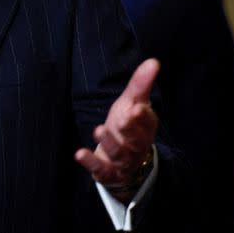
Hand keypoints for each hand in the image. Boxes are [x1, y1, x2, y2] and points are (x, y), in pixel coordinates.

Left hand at [75, 58, 158, 200]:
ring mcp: (123, 161)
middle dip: (129, 129)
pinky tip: (79, 153)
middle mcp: (137, 145)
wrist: (125, 161)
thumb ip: (141, 84)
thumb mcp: (133, 103)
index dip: (142, 115)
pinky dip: (91, 163)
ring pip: (119, 154)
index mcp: (145, 128)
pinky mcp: (108, 173)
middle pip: (136, 139)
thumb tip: (153, 61)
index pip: (147, 121)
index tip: (136, 106)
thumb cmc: (128, 126)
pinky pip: (101, 170)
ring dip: (109, 143)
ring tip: (99, 130)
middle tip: (122, 118)